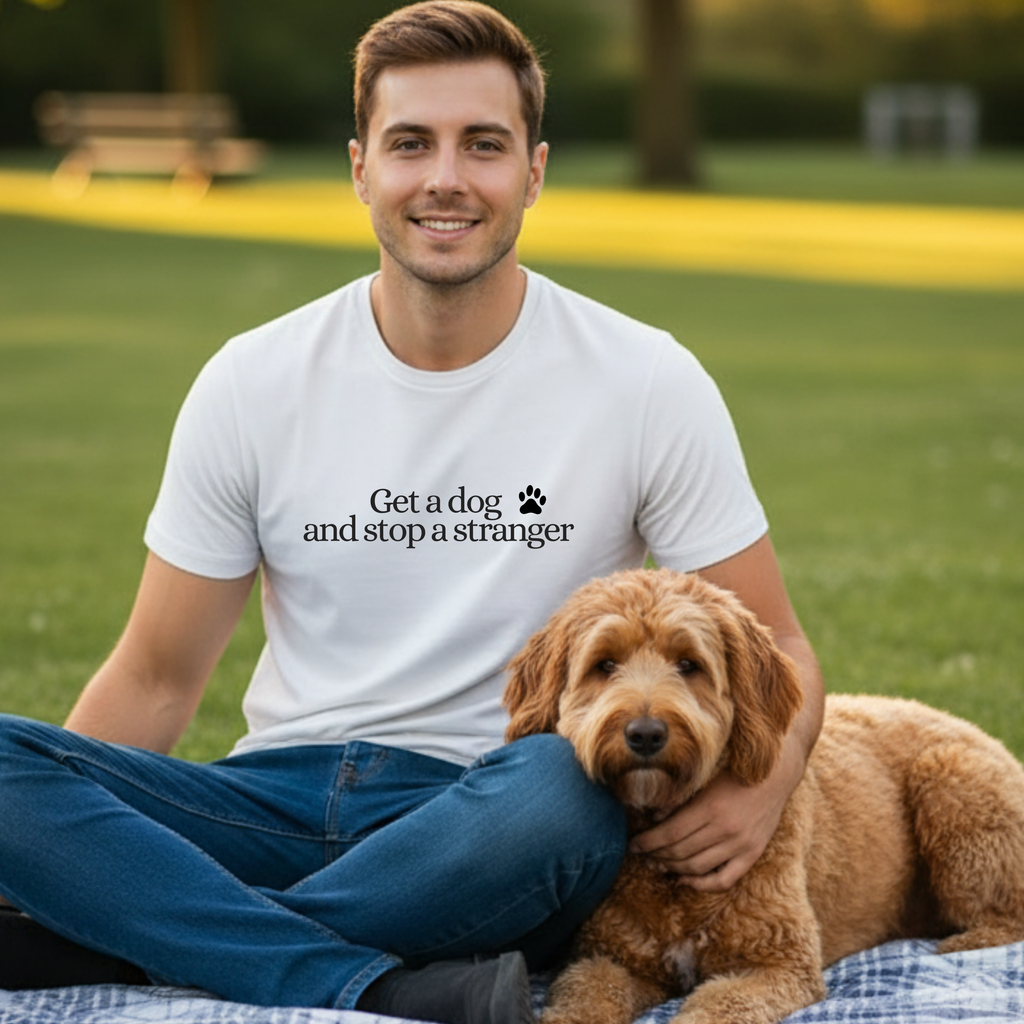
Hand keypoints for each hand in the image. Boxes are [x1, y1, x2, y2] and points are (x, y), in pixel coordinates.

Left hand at [629, 737, 802, 891]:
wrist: (774, 776)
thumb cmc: (734, 773)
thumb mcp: (705, 780)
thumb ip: (681, 799)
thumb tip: (655, 818)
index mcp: (710, 807)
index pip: (670, 833)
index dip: (648, 841)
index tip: (634, 844)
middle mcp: (725, 829)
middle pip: (681, 851)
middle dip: (657, 854)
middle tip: (643, 854)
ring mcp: (741, 845)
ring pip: (698, 867)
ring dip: (674, 869)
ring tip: (659, 864)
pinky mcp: (752, 854)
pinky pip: (724, 880)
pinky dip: (702, 884)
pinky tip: (685, 880)